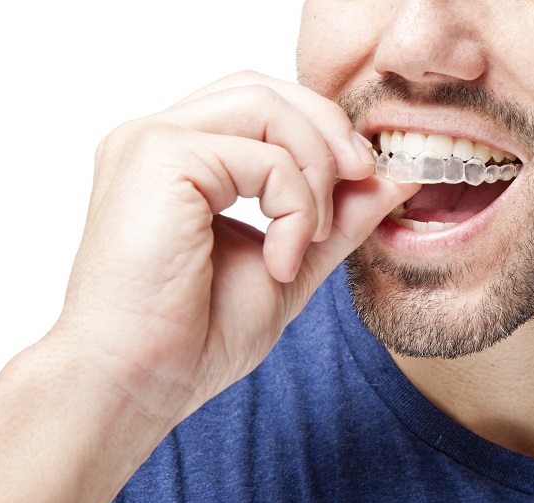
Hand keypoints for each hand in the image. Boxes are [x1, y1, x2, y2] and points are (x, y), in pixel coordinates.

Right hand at [51, 71, 415, 426]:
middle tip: (366, 180)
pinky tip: (282, 261)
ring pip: (268, 106)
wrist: (138, 384)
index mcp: (182, 159)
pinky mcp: (160, 158)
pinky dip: (295, 206)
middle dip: (331, 132)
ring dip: (316, 169)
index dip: (324, 131)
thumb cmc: (194, 335)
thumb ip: (338, 217)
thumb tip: (395, 178)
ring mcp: (154, 142)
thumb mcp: (291, 262)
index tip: (369, 178)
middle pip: (267, 89)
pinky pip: (263, 156)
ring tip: (313, 238)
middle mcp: (162, 139)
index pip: (264, 105)